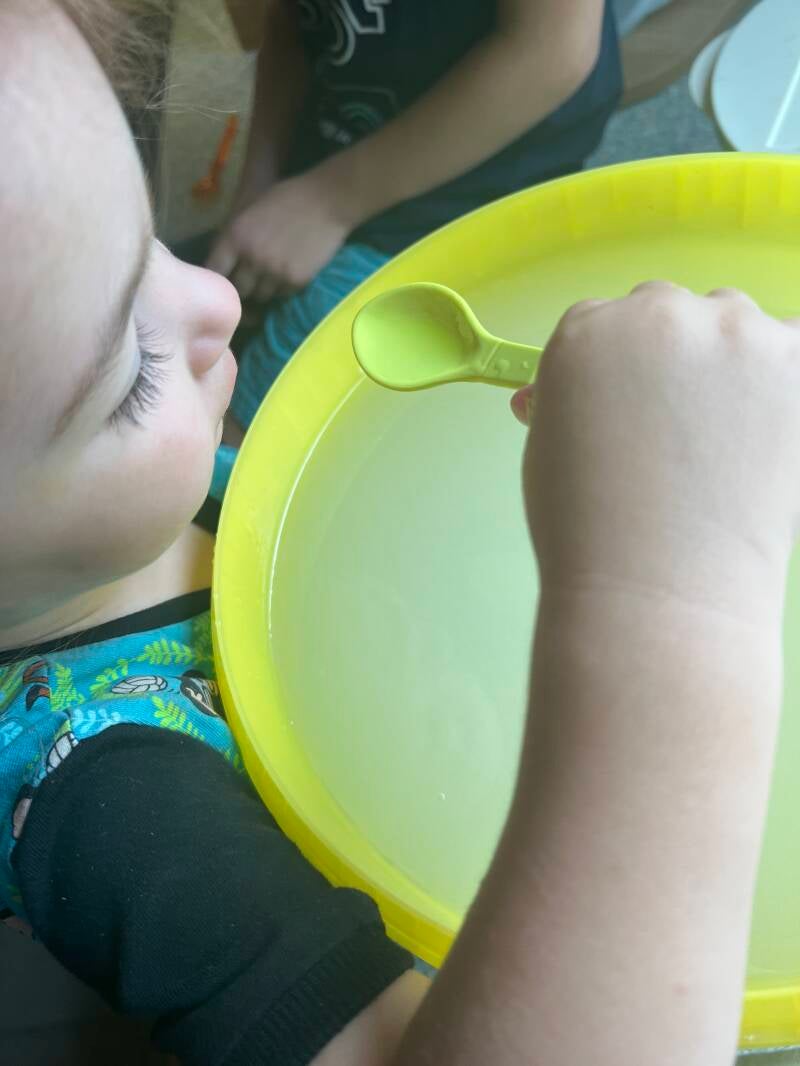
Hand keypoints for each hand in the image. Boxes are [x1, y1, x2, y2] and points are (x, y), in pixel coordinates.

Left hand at [206, 169, 351, 301]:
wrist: (327, 200)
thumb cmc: (287, 198)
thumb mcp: (250, 213)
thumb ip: (235, 240)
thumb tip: (224, 267)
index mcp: (235, 237)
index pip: (215, 272)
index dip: (218, 280)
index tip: (223, 283)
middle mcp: (251, 259)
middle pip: (238, 291)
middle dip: (243, 287)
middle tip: (251, 281)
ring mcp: (274, 273)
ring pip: (261, 296)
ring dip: (264, 289)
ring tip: (273, 274)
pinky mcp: (295, 281)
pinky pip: (282, 295)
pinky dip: (283, 288)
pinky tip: (290, 270)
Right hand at [513, 283, 799, 602]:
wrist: (657, 586)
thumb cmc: (587, 531)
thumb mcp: (546, 451)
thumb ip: (563, 402)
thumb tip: (562, 394)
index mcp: (585, 332)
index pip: (603, 321)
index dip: (618, 369)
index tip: (632, 406)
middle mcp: (658, 315)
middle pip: (670, 312)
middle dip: (671, 360)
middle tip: (678, 430)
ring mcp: (734, 335)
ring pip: (737, 325)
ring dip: (733, 363)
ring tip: (728, 438)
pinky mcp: (796, 362)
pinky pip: (796, 345)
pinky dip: (786, 376)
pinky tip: (770, 427)